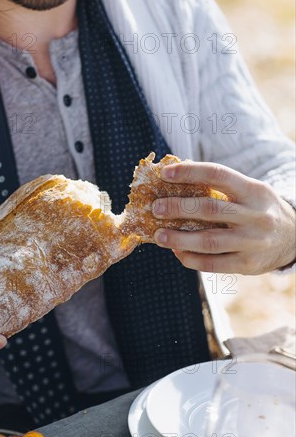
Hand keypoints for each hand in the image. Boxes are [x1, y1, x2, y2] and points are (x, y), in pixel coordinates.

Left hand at [152, 161, 295, 273]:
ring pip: (209, 241)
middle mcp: (255, 215)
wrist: (294, 238)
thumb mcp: (250, 191)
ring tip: (159, 235)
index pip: (218, 174)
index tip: (165, 173)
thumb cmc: (259, 210)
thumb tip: (175, 183)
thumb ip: (220, 188)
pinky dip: (191, 258)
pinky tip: (176, 251)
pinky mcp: (248, 264)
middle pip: (210, 209)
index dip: (190, 172)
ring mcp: (252, 242)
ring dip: (179, 238)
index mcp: (253, 190)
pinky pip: (213, 264)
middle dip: (178, 208)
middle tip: (155, 208)